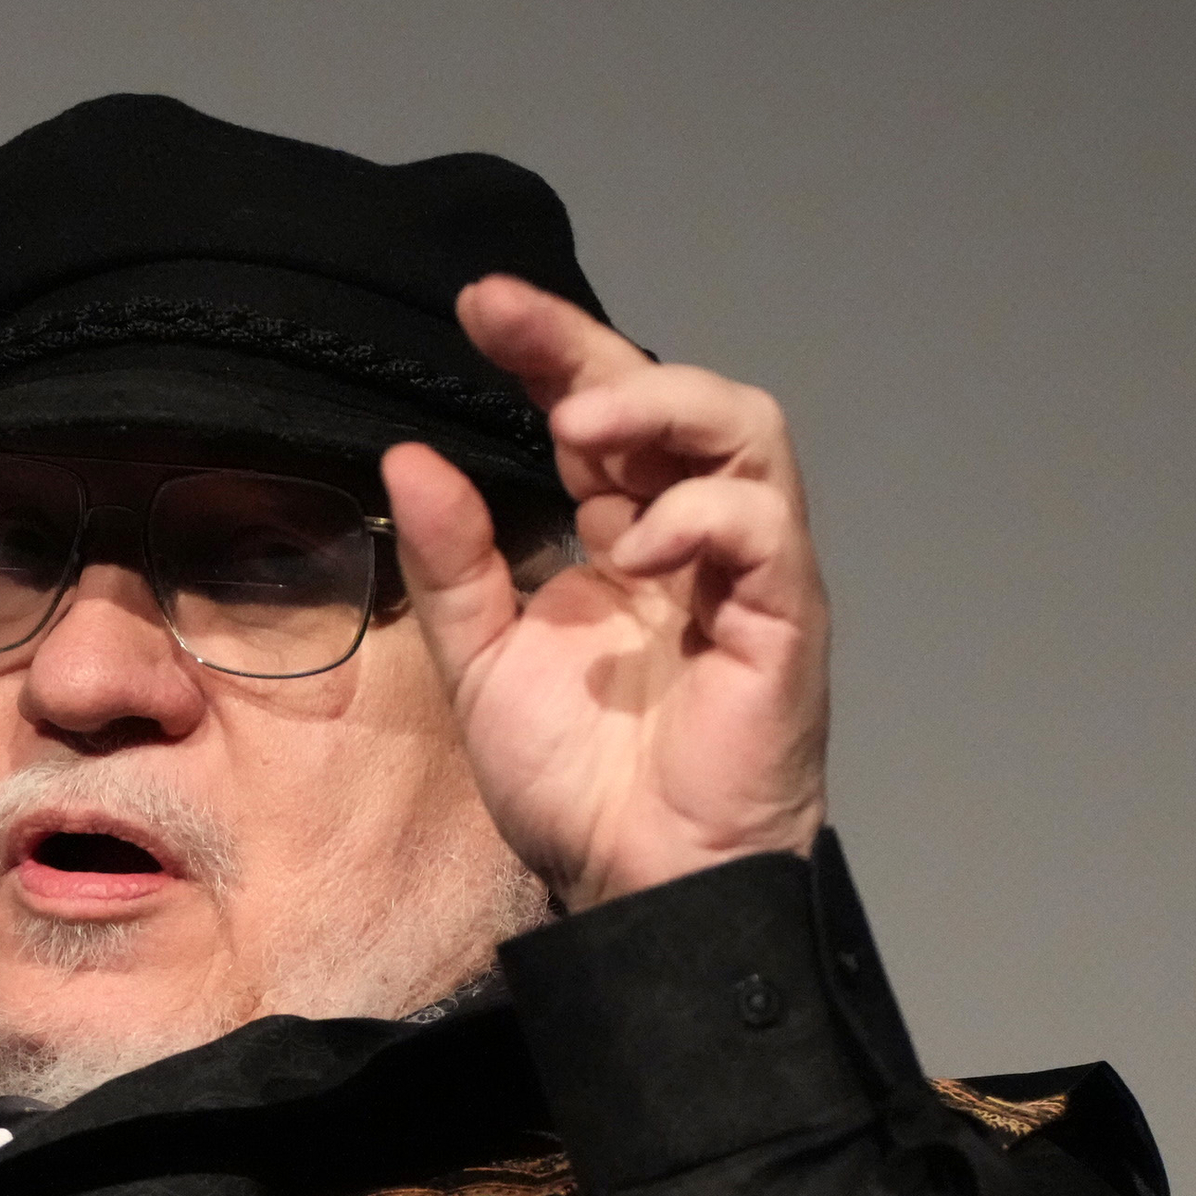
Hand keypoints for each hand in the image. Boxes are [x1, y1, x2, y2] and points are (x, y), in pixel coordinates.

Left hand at [383, 274, 830, 906]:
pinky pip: (766, 530)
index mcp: (626, 538)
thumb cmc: (582, 788)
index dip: (549, 347)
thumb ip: (454, 563)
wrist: (640, 887)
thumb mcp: (484, 664)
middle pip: (677, 398)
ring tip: (583, 428)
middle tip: (517, 332)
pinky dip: (703, 516)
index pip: (599, 412)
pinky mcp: (785, 620)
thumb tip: (409, 456)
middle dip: (595, 351)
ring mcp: (748, 574)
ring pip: (747, 433)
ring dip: (663, 409)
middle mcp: (694, 541)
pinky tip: (639, 546)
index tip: (479, 308)